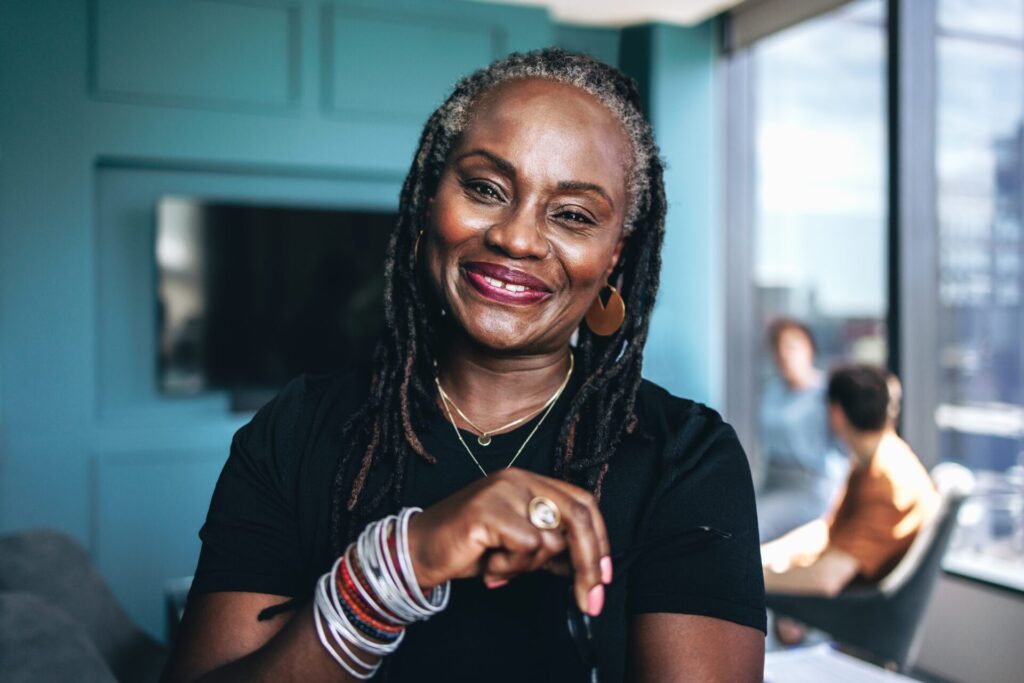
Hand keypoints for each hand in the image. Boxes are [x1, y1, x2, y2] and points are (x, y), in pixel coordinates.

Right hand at [406, 468, 611, 615]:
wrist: (417, 552)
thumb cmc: (467, 548)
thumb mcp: (518, 546)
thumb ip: (550, 547)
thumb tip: (588, 566)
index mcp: (528, 481)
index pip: (582, 502)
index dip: (600, 539)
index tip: (603, 577)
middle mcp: (518, 479)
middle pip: (578, 517)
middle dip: (590, 564)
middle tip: (591, 601)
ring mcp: (503, 491)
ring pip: (551, 539)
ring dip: (530, 567)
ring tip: (500, 566)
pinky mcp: (489, 510)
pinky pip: (527, 547)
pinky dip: (512, 567)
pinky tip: (490, 565)